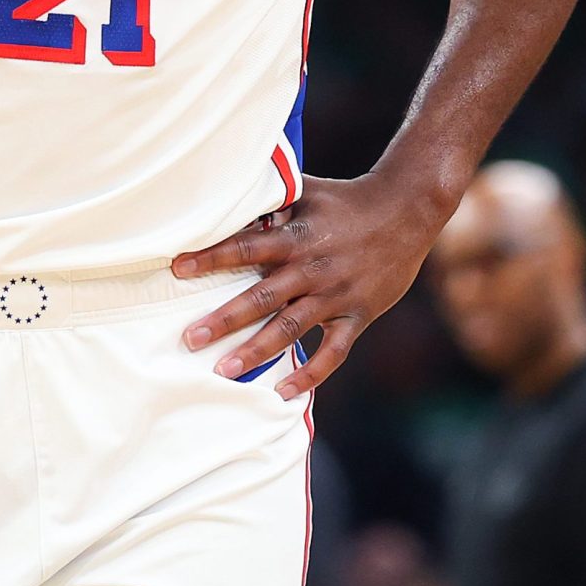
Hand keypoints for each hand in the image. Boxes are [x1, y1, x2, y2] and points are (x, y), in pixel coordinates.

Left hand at [173, 174, 446, 398]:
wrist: (408, 210)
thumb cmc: (348, 199)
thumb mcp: (308, 192)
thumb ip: (272, 203)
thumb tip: (230, 203)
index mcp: (298, 236)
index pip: (246, 248)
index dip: (212, 257)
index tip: (178, 269)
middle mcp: (314, 268)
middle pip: (262, 297)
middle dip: (224, 319)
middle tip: (190, 339)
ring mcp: (337, 295)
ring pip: (291, 328)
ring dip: (256, 351)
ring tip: (223, 370)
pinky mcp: (358, 315)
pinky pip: (334, 352)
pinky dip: (311, 374)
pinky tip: (284, 392)